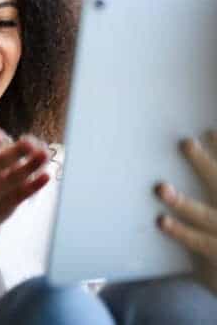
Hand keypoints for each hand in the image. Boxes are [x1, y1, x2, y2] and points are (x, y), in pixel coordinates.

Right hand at [0, 96, 51, 237]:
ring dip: (33, 165)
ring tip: (45, 153)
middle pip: (4, 160)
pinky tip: (46, 175)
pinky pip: (23, 194)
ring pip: (18, 176)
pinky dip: (35, 185)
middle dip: (19, 151)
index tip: (1, 137)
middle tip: (31, 143)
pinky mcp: (6, 206)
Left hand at [155, 130, 216, 292]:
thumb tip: (192, 151)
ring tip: (161, 189)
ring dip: (182, 202)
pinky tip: (162, 221)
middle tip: (186, 144)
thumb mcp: (214, 209)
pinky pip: (199, 241)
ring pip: (205, 215)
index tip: (210, 129)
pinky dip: (180, 231)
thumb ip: (209, 180)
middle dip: (204, 165)